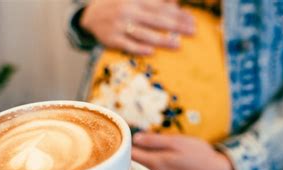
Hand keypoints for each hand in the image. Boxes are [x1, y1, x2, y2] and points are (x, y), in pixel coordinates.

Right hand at [80, 0, 194, 54]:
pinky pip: (127, 45)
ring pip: (144, 34)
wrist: (90, 15)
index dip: (177, 13)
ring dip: (162, 40)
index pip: (160, 7)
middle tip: (192, 31)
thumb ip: (153, 1)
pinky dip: (139, 48)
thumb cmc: (117, 6)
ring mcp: (119, 26)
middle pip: (156, 20)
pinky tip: (152, 52)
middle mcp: (128, 12)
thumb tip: (174, 3)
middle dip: (176, 26)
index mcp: (135, 0)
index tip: (191, 20)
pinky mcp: (112, 39)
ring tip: (177, 45)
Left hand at [132, 132, 235, 169]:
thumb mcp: (176, 141)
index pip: (131, 155)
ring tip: (143, 144)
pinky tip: (155, 154)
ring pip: (142, 167)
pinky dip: (149, 162)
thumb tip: (135, 138)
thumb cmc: (197, 153)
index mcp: (156, 162)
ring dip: (140, 156)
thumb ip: (154, 141)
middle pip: (134, 162)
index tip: (125, 134)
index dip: (126, 143)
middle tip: (131, 137)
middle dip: (131, 150)